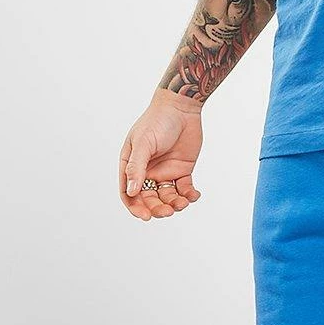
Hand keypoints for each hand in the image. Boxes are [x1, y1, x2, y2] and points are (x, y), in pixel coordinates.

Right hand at [120, 93, 204, 220]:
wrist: (182, 107)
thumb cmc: (157, 121)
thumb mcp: (144, 143)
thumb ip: (137, 167)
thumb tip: (131, 192)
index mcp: (132, 165)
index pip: (129, 193)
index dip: (135, 207)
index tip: (145, 216)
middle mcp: (147, 171)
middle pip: (149, 199)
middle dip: (157, 208)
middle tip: (167, 211)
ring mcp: (165, 172)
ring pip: (167, 197)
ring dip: (174, 204)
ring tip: (183, 203)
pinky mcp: (182, 170)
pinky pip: (184, 189)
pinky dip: (189, 196)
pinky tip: (193, 196)